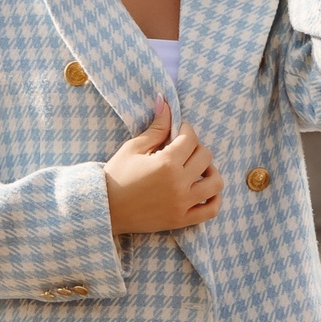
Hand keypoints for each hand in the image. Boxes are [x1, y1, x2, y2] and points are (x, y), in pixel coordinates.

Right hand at [102, 98, 223, 233]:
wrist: (104, 208)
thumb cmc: (116, 175)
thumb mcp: (133, 148)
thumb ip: (156, 127)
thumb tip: (165, 101)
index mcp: (166, 163)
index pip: (191, 138)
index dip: (186, 129)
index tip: (178, 132)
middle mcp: (178, 184)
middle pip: (206, 157)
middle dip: (196, 148)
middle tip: (183, 150)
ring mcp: (182, 204)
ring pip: (215, 183)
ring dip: (211, 171)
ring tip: (197, 169)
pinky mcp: (181, 220)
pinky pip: (211, 210)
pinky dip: (214, 199)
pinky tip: (204, 189)